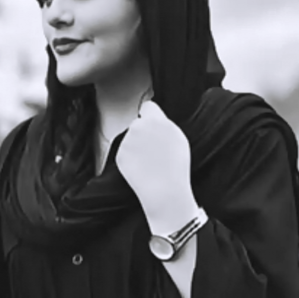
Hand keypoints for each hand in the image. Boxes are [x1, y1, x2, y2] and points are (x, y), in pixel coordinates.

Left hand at [116, 100, 199, 233]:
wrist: (165, 190)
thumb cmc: (176, 167)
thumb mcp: (178, 138)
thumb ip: (165, 125)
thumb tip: (156, 119)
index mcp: (156, 121)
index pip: (148, 106)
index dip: (150, 115)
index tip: (152, 123)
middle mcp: (139, 127)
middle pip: (138, 123)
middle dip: (143, 131)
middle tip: (153, 148)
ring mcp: (127, 141)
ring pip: (130, 137)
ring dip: (136, 145)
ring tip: (149, 161)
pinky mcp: (120, 154)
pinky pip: (125, 151)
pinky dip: (130, 158)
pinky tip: (141, 167)